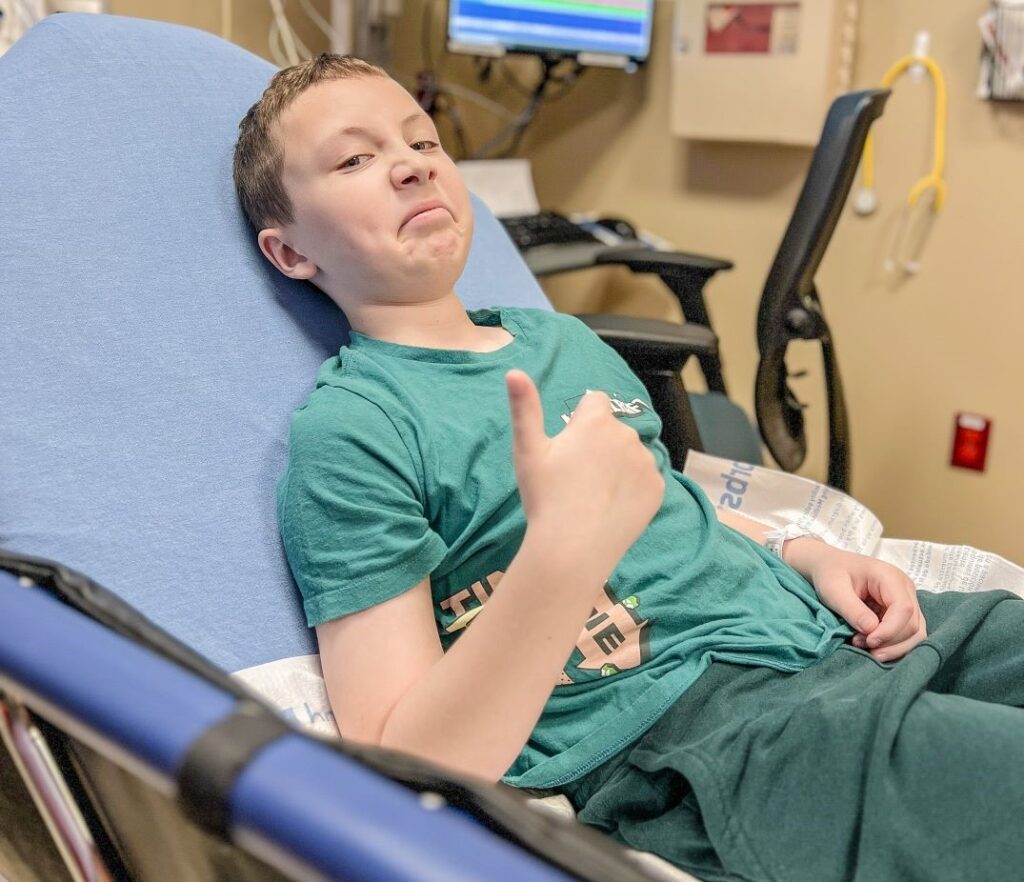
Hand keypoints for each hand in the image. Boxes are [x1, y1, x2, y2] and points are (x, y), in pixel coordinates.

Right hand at [505, 369, 663, 573]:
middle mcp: (626, 434)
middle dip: (599, 444)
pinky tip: (611, 507)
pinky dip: (632, 489)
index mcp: (595, 420)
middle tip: (576, 477)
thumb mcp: (527, 451)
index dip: (580, 422)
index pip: (594, 401)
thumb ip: (524, 407)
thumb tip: (514, 372)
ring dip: (617, 465)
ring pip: (630, 454)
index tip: (568, 449)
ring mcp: (646, 462)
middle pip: (612, 430)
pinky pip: (645, 479)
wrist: (573, 548)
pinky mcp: (658, 489)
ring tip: (593, 495)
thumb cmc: (545, 497)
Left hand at [787, 539, 927, 661]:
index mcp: (890, 577)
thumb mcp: (833, 590)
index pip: (904, 608)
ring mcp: (907, 601)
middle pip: (912, 624)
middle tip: (860, 644)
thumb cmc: (831, 573)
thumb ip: (852, 609)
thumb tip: (872, 630)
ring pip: (915, 634)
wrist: (830, 566)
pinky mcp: (902, 613)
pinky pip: (907, 635)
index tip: (869, 642)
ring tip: (866, 649)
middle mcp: (905, 589)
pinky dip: (893, 646)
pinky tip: (872, 647)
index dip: (890, 631)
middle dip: (889, 642)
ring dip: (893, 648)